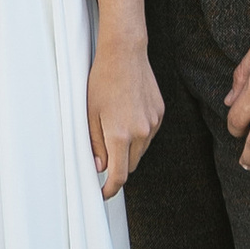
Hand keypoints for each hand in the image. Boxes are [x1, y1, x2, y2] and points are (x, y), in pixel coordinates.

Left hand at [86, 37, 163, 200]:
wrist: (124, 54)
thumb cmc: (102, 81)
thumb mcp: (90, 114)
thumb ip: (95, 144)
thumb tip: (100, 167)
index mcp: (120, 135)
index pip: (118, 176)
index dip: (110, 189)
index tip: (103, 194)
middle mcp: (141, 132)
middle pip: (130, 165)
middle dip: (117, 167)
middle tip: (103, 156)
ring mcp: (153, 123)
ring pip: (140, 151)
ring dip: (128, 150)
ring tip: (114, 126)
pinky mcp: (159, 114)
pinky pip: (148, 134)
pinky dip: (138, 135)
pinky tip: (127, 115)